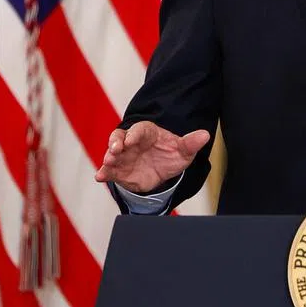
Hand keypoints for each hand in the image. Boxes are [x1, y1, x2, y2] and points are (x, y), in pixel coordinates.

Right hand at [94, 121, 210, 193]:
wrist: (163, 172)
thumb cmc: (171, 154)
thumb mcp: (183, 150)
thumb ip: (191, 143)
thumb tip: (205, 135)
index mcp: (146, 132)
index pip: (139, 130)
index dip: (134, 134)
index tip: (132, 140)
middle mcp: (131, 142)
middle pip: (119, 138)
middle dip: (115, 143)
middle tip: (114, 150)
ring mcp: (123, 156)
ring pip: (112, 153)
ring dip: (108, 157)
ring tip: (108, 162)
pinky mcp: (118, 170)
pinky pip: (109, 170)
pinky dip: (103, 173)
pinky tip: (100, 176)